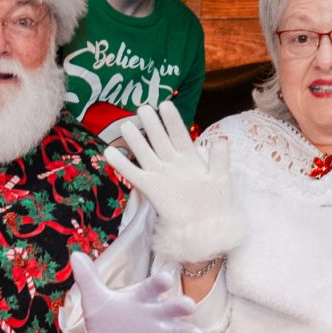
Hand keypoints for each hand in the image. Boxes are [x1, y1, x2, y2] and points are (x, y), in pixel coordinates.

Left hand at [72, 251, 202, 332]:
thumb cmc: (108, 317)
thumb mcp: (95, 300)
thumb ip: (88, 279)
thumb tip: (76, 256)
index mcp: (142, 299)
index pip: (151, 288)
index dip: (159, 283)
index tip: (166, 279)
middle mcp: (158, 314)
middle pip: (172, 307)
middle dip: (181, 305)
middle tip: (189, 305)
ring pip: (182, 331)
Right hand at [103, 101, 244, 265]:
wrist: (205, 227)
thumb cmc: (215, 204)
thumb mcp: (221, 179)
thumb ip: (220, 159)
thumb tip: (221, 140)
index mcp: (190, 157)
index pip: (179, 134)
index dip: (172, 120)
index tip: (165, 105)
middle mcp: (172, 163)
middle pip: (159, 139)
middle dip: (151, 124)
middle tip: (142, 108)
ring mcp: (160, 174)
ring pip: (145, 152)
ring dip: (135, 140)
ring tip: (125, 125)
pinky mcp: (150, 188)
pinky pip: (133, 174)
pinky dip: (122, 164)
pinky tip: (110, 152)